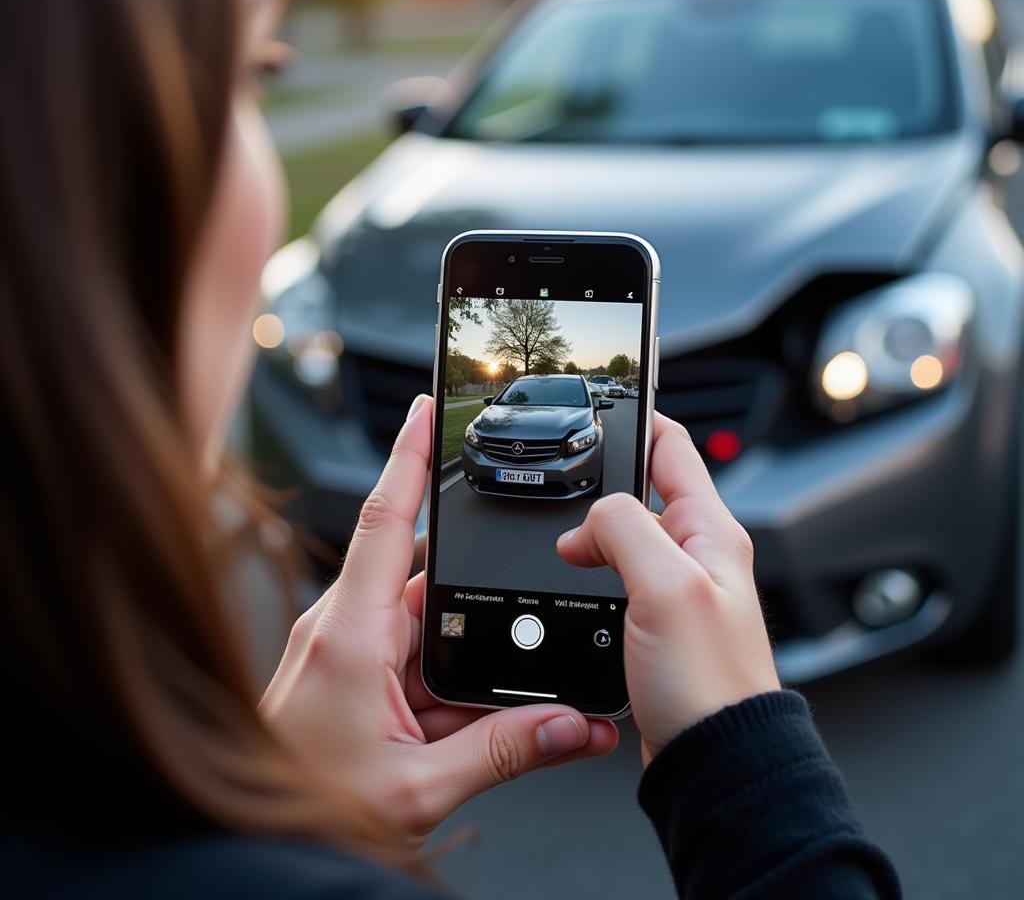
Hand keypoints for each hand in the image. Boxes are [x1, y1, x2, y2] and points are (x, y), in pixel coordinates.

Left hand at [259, 395, 617, 843]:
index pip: (387, 519)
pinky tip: (458, 732)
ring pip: (430, 632)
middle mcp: (346, 629)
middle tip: (515, 662)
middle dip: (480, 616)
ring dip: (463, 671)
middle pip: (432, 589)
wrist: (248, 842)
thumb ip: (503, 752)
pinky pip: (415, 661)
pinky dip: (445, 691)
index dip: (409, 456)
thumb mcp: (417, 789)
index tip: (428, 409)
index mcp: (350, 635)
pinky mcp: (352, 674)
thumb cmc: (304, 810)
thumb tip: (571, 726)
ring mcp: (348, 651)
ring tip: (470, 728)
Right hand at [557, 412, 779, 765]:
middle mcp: (696, 554)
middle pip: (643, 489)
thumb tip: (589, 522)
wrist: (712, 760)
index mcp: (709, 531)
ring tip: (564, 542)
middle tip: (565, 485)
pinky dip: (590, 570)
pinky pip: (617, 576)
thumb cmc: (708, 683)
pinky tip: (572, 582)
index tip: (610, 394)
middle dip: (601, 481)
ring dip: (592, 531)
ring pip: (625, 535)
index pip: (673, 447)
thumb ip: (626, 530)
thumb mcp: (665, 586)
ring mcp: (676, 589)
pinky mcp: (655, 622)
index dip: (640, 415)